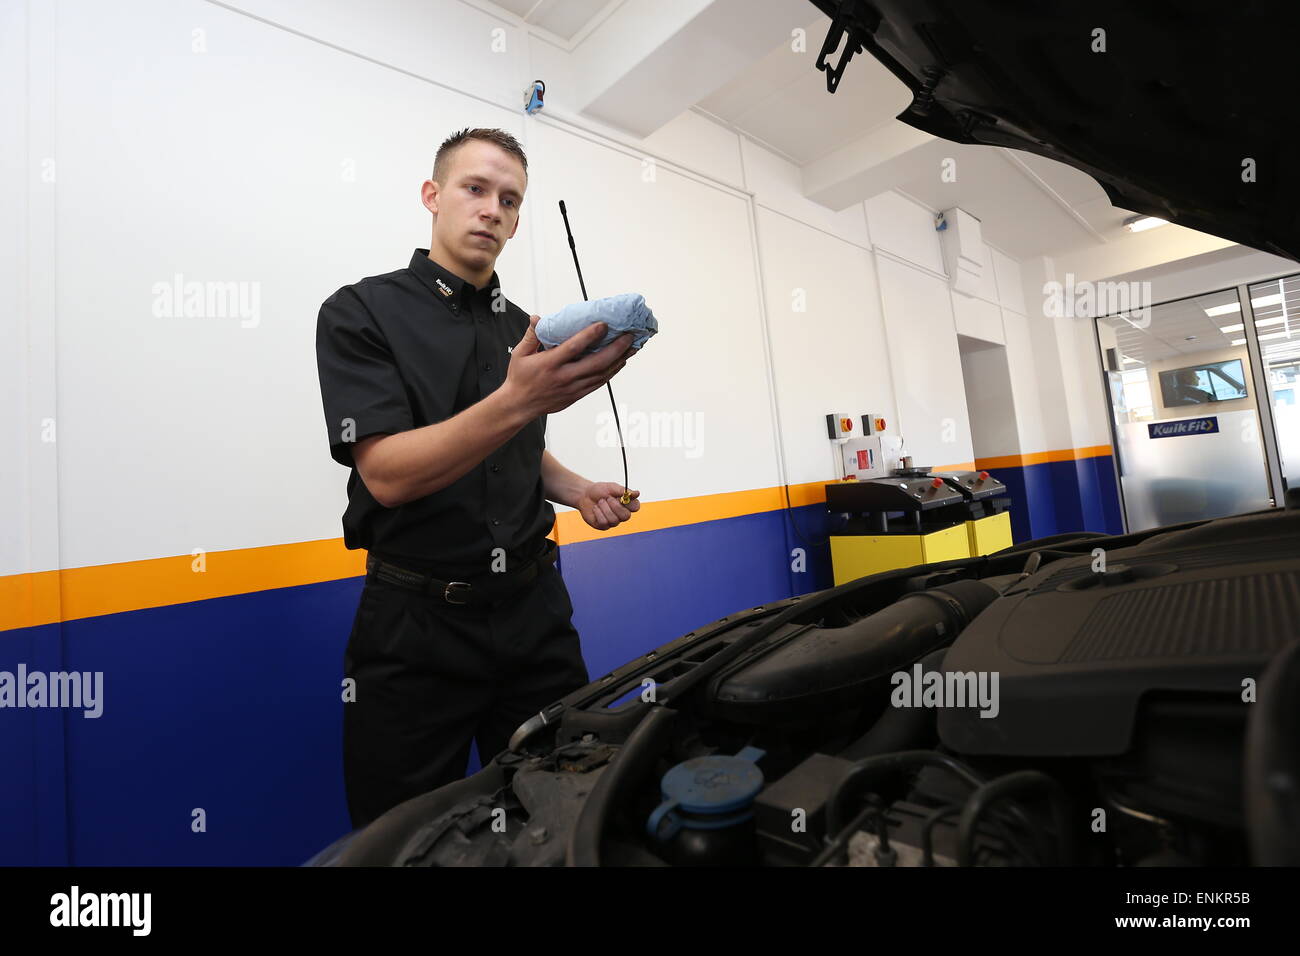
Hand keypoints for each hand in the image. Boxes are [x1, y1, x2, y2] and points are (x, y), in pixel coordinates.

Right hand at [504, 316, 633, 417]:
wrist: (520, 406)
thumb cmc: (520, 378)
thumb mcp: (520, 354)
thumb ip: (532, 336)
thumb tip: (537, 318)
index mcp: (550, 364)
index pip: (573, 348)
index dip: (590, 336)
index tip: (603, 325)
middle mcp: (564, 376)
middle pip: (596, 362)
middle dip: (616, 348)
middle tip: (629, 336)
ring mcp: (573, 387)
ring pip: (602, 374)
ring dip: (619, 359)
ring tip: (632, 347)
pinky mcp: (577, 395)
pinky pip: (600, 383)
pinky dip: (612, 371)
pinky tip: (621, 361)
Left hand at [577, 483, 639, 530]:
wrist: (585, 495)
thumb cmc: (600, 491)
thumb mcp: (611, 487)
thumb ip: (623, 491)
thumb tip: (637, 493)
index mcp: (627, 504)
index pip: (636, 507)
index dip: (630, 504)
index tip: (621, 497)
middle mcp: (622, 514)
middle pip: (626, 516)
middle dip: (615, 506)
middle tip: (607, 498)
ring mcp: (613, 521)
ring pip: (614, 520)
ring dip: (604, 508)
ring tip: (599, 502)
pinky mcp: (604, 526)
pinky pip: (604, 522)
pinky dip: (598, 513)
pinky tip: (595, 508)